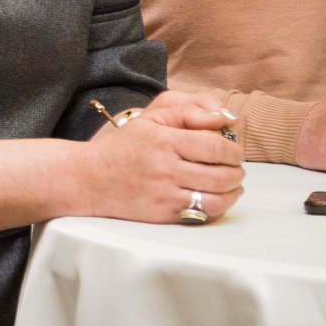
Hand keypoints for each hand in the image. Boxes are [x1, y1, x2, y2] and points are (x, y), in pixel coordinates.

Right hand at [81, 91, 244, 222]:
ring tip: (232, 184)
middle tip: (236, 167)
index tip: (234, 150)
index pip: (215, 146)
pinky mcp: (163, 214)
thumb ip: (189, 111)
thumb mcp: (150, 118)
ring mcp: (164, 194)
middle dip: (237, 171)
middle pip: (221, 174)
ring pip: (216, 198)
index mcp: (163, 140)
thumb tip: (225, 118)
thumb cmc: (123, 146)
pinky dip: (218, 207)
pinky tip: (217, 198)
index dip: (233, 149)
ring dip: (233, 191)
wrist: (89, 179)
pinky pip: (202, 214)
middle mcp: (164, 168)